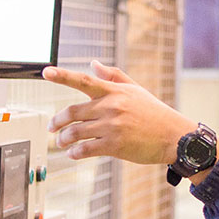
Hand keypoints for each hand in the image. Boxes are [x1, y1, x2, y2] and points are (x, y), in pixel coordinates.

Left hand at [43, 61, 203, 165]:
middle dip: (57, 121)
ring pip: (76, 132)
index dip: (62, 76)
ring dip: (63, 139)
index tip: (45, 72)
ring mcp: (112, 126)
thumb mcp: (135, 89)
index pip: (83, 80)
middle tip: (51, 127)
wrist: (173, 136)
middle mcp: (110, 106)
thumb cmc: (154, 113)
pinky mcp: (114, 145)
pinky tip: (72, 154)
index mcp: (113, 92)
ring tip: (60, 142)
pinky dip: (75, 152)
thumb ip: (113, 76)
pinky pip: (86, 148)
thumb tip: (94, 64)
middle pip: (72, 111)